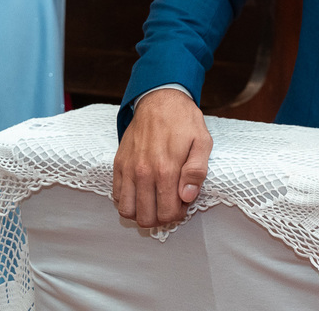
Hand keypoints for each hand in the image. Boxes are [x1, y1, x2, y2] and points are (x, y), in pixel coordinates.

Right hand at [113, 88, 211, 226]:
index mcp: (167, 169)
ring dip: (141, 213)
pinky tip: (142, 192)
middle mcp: (143, 173)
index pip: (167, 213)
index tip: (183, 205)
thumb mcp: (202, 142)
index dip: (178, 215)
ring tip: (155, 202)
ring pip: (127, 211)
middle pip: (146, 218)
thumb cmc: (184, 122)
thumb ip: (196, 171)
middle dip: (160, 218)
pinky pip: (116, 196)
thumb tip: (187, 197)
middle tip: (170, 205)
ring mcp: (128, 169)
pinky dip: (127, 201)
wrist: (160, 101)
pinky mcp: (118, 164)